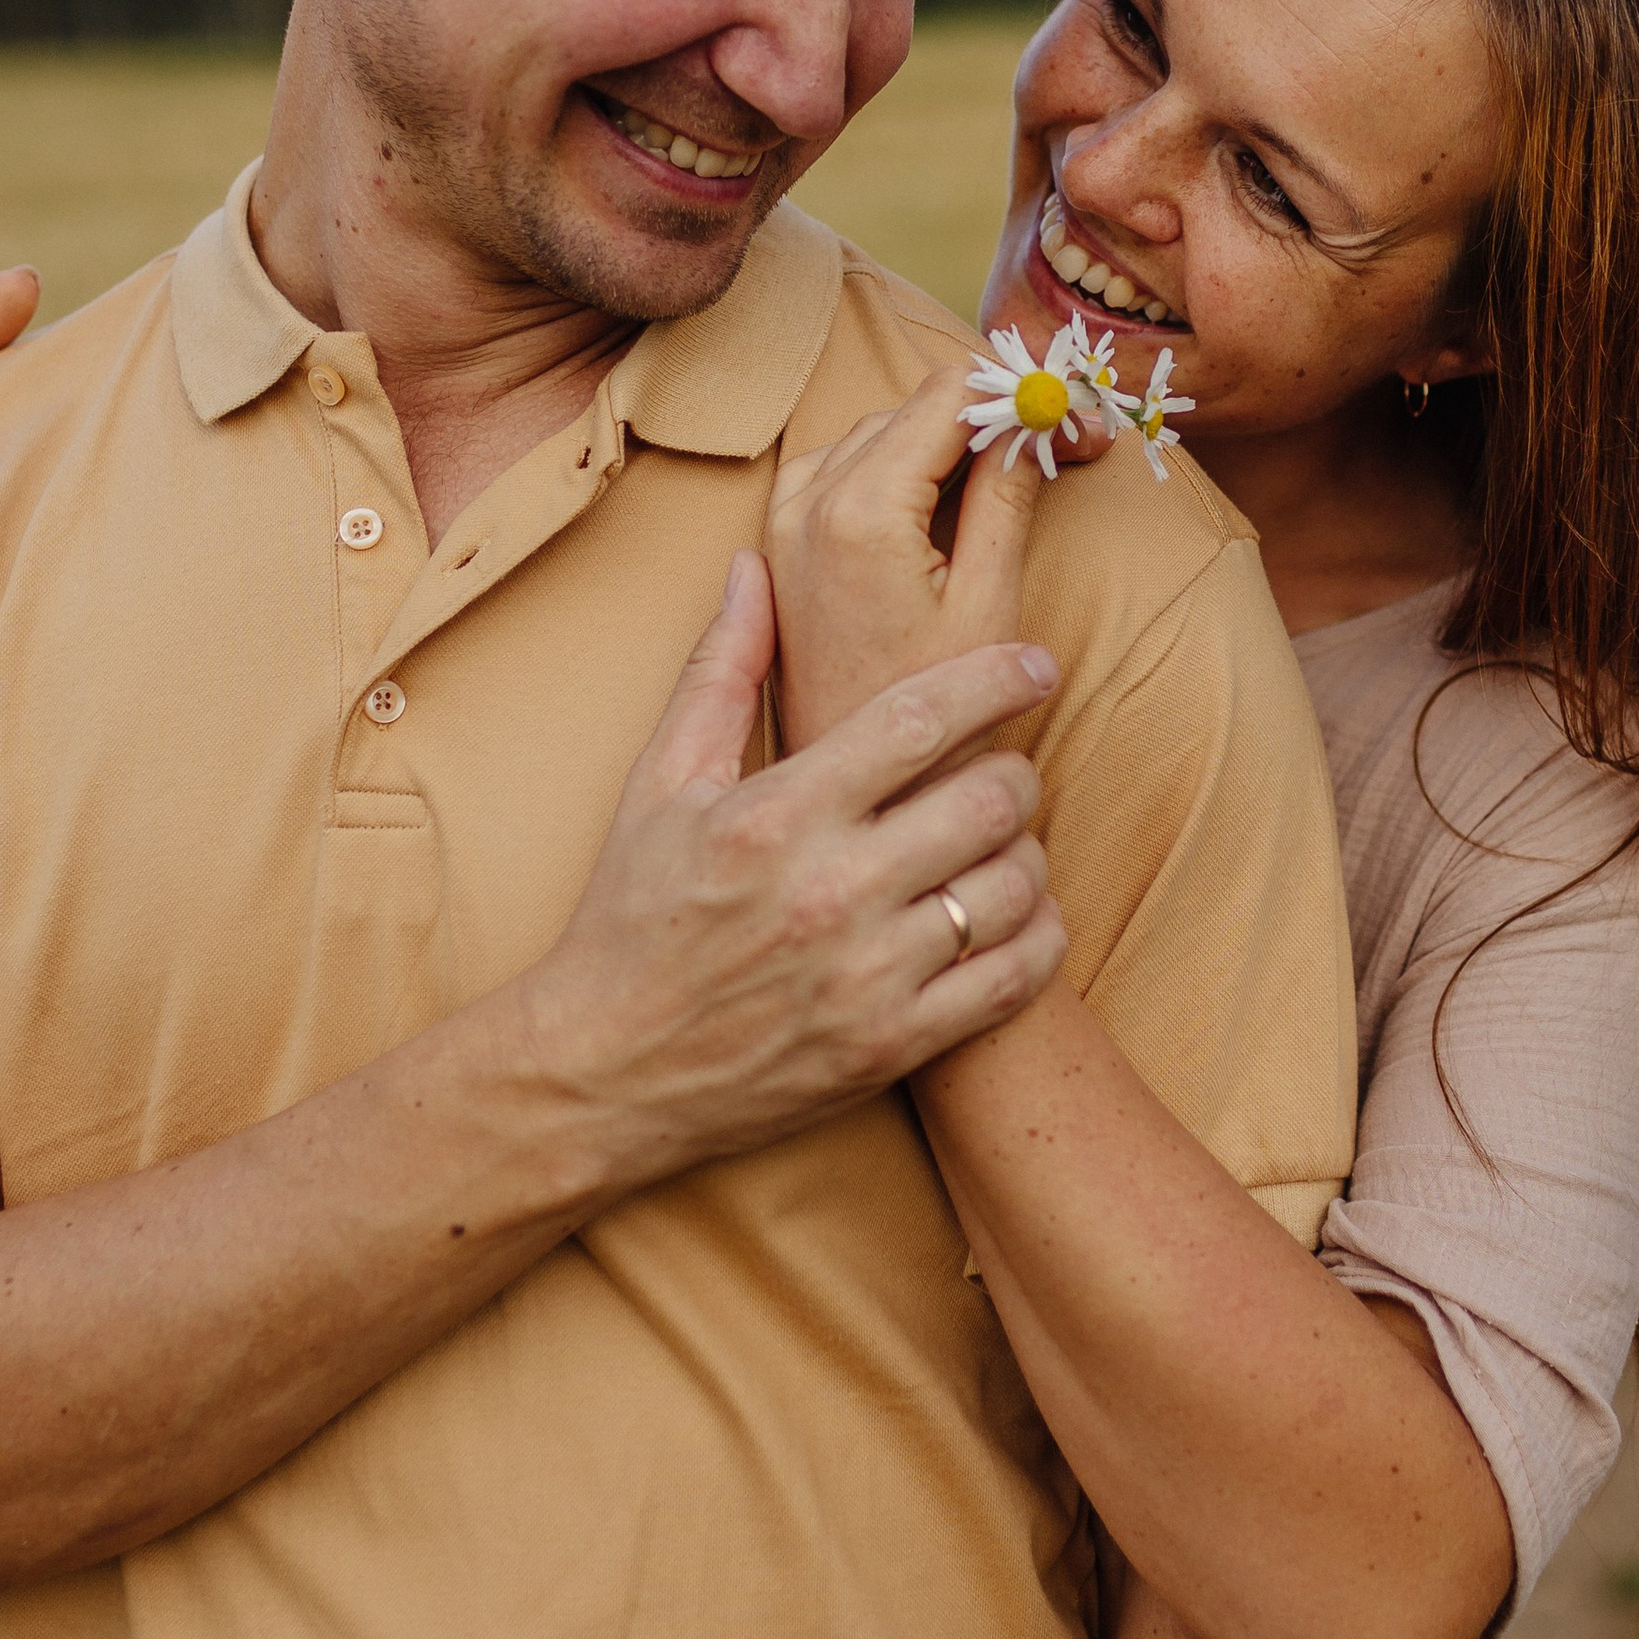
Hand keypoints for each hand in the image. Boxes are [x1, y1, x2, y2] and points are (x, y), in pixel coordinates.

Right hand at [516, 550, 1070, 1182]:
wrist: (601, 1070)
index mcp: (776, 815)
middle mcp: (829, 893)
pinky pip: (1015, 979)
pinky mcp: (891, 1048)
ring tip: (999, 847)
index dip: (995, 679)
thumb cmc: (631, 917)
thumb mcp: (659, 784)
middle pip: (989, 799)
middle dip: (1017, 769)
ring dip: (1025, 855)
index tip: (1034, 664)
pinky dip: (1036, 937)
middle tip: (1006, 769)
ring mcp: (866, 977)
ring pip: (1014, 888)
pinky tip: (1012, 919)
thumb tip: (753, 568)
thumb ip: (719, 672)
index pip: (920, 719)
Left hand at [765, 364, 1106, 754]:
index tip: (1083, 424)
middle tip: (1072, 448)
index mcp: (861, 508)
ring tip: (1024, 473)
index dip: (1027, 395)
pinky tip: (947, 500)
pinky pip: (846, 467)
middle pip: (917, 406)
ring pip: (883, 431)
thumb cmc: (932, 723)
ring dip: (952, 439)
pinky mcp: (781, 545)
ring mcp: (785, 521)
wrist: (856, 803)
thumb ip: (1009, 492)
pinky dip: (903, 465)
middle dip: (997, 416)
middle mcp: (807, 499)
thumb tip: (1036, 416)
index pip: (952, 392)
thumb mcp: (990, 602)